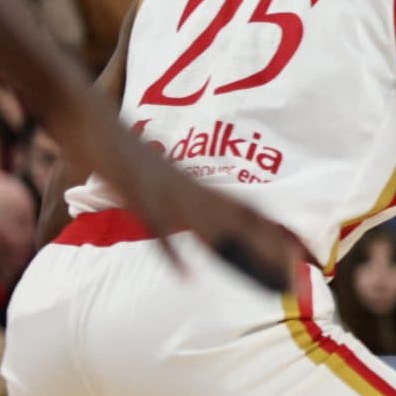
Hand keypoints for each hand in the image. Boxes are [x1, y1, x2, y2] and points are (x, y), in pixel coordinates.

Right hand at [88, 131, 307, 290]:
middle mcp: (191, 188)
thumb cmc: (128, 156)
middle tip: (295, 275)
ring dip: (233, 249)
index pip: (251, 211)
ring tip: (258, 276)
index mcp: (201, 186)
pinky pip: (156, 227)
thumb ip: (189, 202)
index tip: (306, 258)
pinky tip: (186, 276)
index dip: (279, 234)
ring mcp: (165, 191)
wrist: (90, 120)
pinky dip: (171, 251)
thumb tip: (212, 230)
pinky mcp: (136, 195)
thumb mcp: (166, 180)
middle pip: (240, 218)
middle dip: (269, 246)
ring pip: (206, 222)